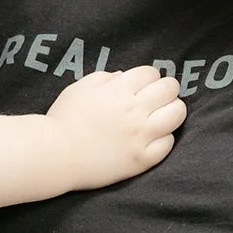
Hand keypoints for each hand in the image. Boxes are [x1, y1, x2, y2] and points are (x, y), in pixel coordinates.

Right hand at [46, 65, 185, 189]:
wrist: (55, 155)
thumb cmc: (63, 119)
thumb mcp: (79, 88)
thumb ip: (103, 78)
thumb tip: (123, 76)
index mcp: (119, 90)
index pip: (151, 73)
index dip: (149, 78)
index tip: (144, 86)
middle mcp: (134, 110)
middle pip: (169, 89)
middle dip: (166, 90)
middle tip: (159, 98)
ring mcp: (140, 136)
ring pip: (177, 114)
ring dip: (173, 110)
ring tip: (163, 116)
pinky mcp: (141, 159)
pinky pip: (168, 143)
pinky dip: (164, 138)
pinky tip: (154, 138)